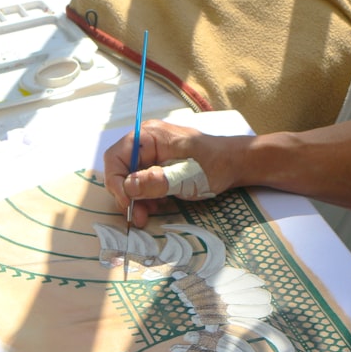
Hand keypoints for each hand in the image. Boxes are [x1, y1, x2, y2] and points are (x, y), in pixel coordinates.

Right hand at [103, 119, 244, 226]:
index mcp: (149, 136)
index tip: (127, 203)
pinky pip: (142, 182)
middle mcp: (146, 142)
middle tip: (137, 216)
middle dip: (126, 194)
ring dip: (135, 199)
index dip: (116, 181)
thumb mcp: (185, 176)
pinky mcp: (157, 166)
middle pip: (120, 169)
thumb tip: (128, 186)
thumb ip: (156, 181)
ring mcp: (151, 154)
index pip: (116, 156)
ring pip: (130, 179)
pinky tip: (155, 207)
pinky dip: (145, 197)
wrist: (234, 164)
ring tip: (147, 215)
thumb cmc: (213, 165)